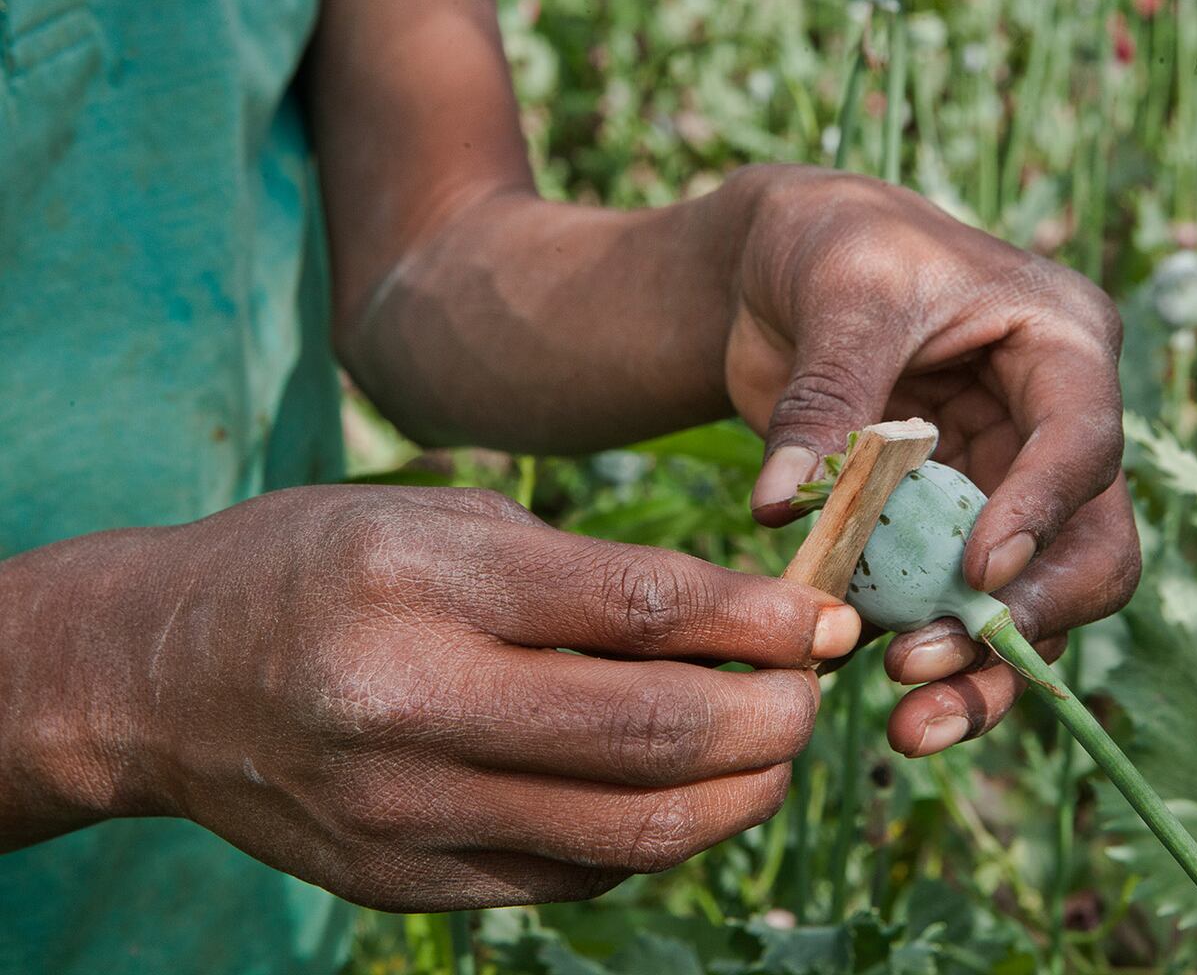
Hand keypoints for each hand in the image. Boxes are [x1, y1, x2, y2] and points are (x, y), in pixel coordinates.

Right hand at [2, 487, 859, 909]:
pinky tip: (675, 790)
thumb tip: (749, 628)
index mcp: (422, 582)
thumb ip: (591, 578)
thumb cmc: (319, 566)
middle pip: (656, 736)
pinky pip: (577, 872)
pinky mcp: (404, 883)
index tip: (822, 618)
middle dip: (774, 717)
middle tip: (812, 689)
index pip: (641, 609)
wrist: (164, 675)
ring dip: (739, 792)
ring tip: (767, 747)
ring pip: (636, 830)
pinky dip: (654, 833)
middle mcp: (408, 705)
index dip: (759, 619)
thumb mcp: (445, 522)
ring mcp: (404, 814)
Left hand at [725, 165, 1140, 756]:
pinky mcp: (947, 533)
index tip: (978, 573)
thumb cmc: (830, 246)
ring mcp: (1006, 490)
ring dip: (982, 670)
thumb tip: (784, 507)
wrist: (781, 272)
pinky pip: (955, 608)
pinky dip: (924, 652)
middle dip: (1023, 620)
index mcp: (1061, 344)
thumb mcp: (838, 292)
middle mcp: (1054, 428)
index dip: (1043, 512)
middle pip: (1091, 549)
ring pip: (1033, 604)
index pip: (1084, 438)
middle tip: (929, 666)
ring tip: (912, 729)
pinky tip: (866, 689)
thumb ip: (826, 395)